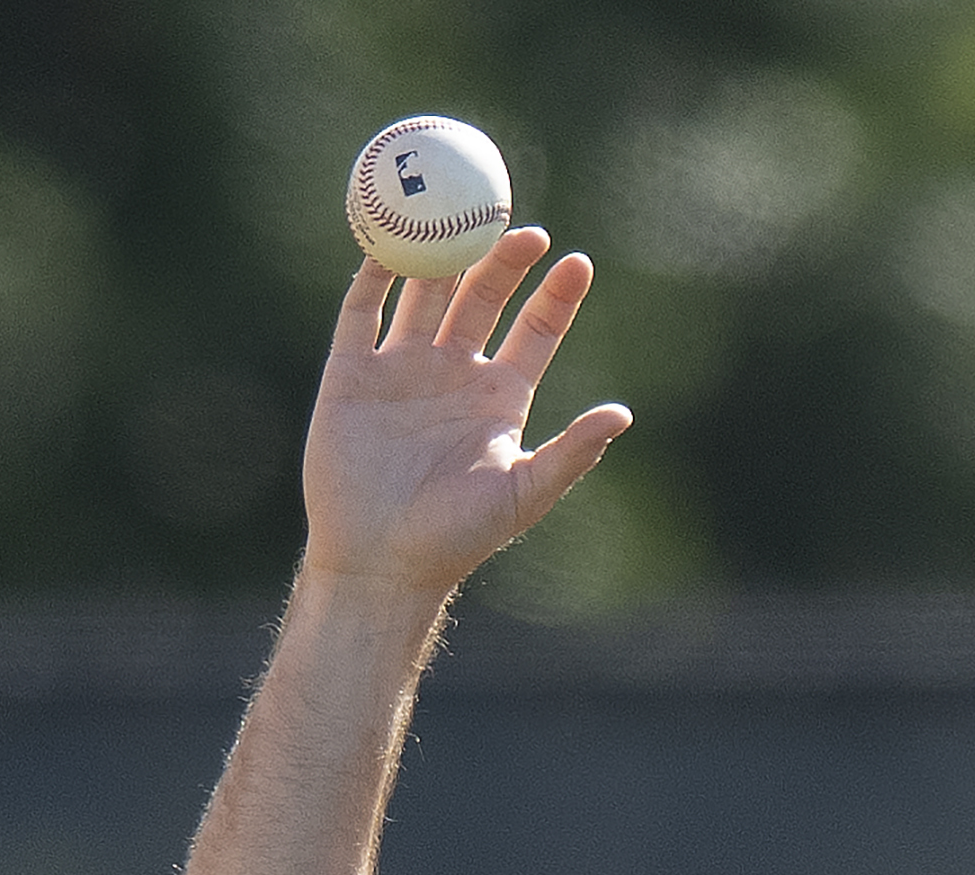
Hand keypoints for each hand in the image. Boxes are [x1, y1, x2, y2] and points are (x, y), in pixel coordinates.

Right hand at [301, 229, 633, 601]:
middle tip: (522, 229)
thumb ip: (572, 453)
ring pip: (424, 294)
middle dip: (502, 261)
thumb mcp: (523, 494)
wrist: (380, 562)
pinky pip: (361, 312)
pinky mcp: (351, 375)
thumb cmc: (456, 537)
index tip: (576, 262)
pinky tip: (389, 241)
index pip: (534, 330)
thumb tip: (623, 414)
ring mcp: (401, 370)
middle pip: (482, 298)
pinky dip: (372, 274)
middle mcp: (453, 374)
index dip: (554, 296)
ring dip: (441, 255)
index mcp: (498, 398)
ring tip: (460, 214)